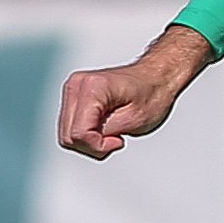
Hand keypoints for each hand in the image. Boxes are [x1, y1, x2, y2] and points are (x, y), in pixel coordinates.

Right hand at [57, 24, 214, 158]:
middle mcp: (77, 85)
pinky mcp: (74, 97)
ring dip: (90, 141)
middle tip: (116, 138)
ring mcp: (73, 90)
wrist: (156, 77)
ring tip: (112, 132)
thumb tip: (87, 141)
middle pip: (69, 136)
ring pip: (67, 135)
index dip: (98, 145)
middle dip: (93, 145)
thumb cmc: (152, 93)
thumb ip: (105, 133)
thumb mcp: (134, 120)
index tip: (118, 140)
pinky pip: (72, 127)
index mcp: (92, 87)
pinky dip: (88, 135)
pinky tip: (104, 128)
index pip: (79, 133)